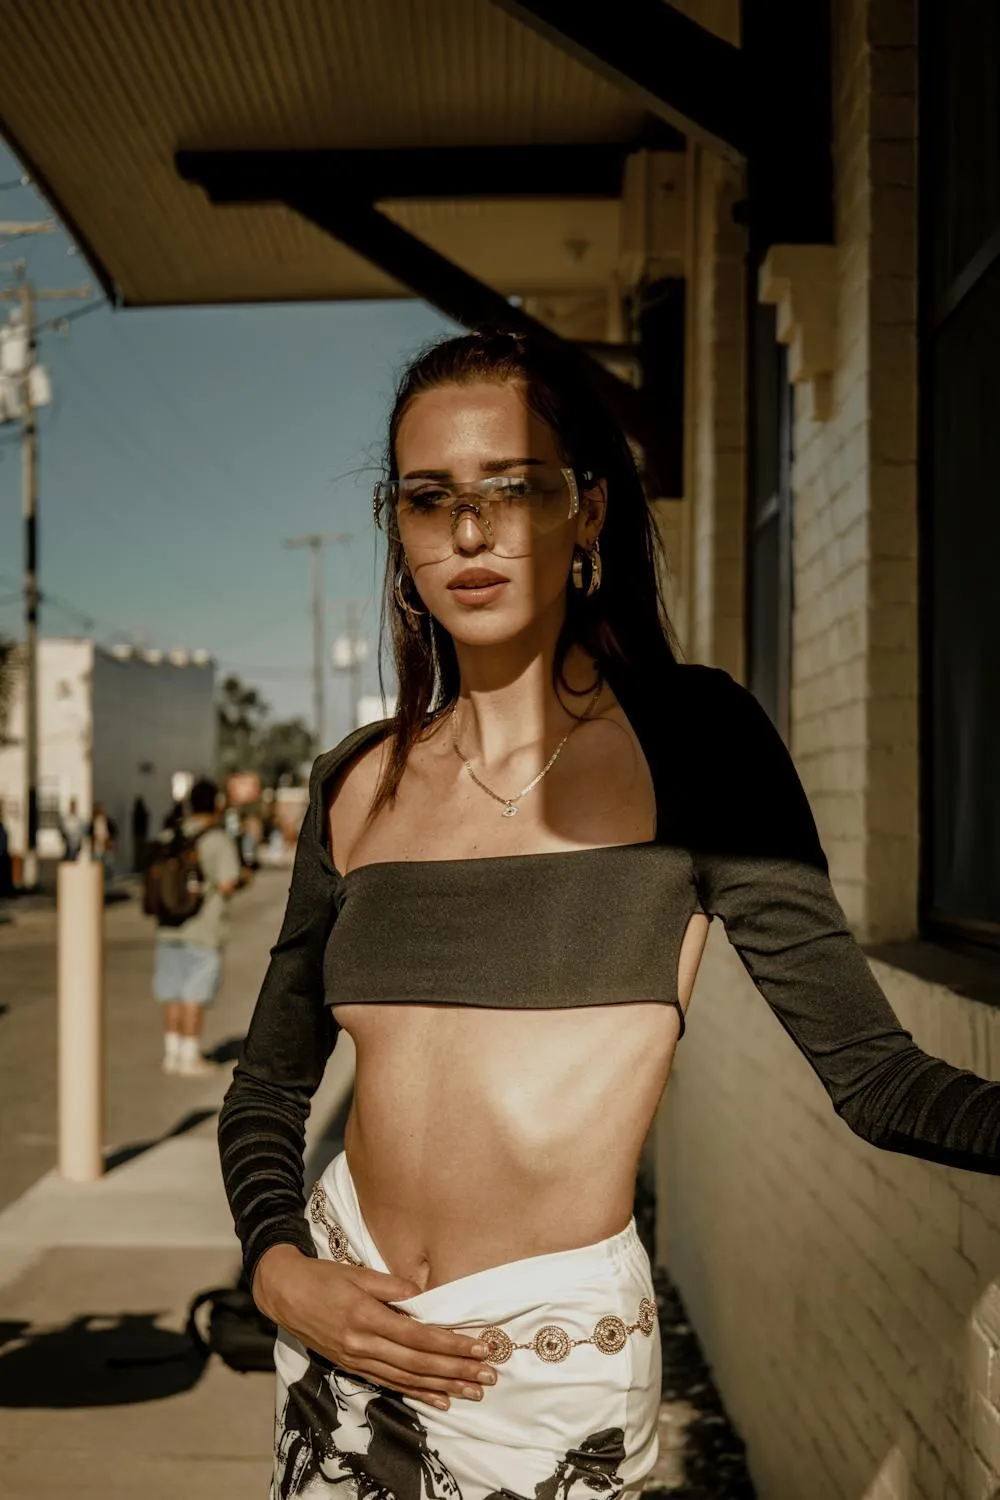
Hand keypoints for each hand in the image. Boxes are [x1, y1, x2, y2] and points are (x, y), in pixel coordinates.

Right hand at [253, 1244, 496, 1410]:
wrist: (283, 1292)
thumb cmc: (323, 1276)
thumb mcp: (357, 1273)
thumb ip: (392, 1287)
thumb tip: (424, 1298)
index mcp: (365, 1317)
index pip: (418, 1337)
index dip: (451, 1344)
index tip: (479, 1347)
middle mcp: (362, 1344)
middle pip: (418, 1363)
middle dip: (456, 1370)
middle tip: (488, 1375)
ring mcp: (357, 1359)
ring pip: (407, 1378)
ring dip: (443, 1386)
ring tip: (473, 1391)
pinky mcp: (352, 1366)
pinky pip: (390, 1384)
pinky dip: (416, 1394)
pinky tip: (439, 1400)